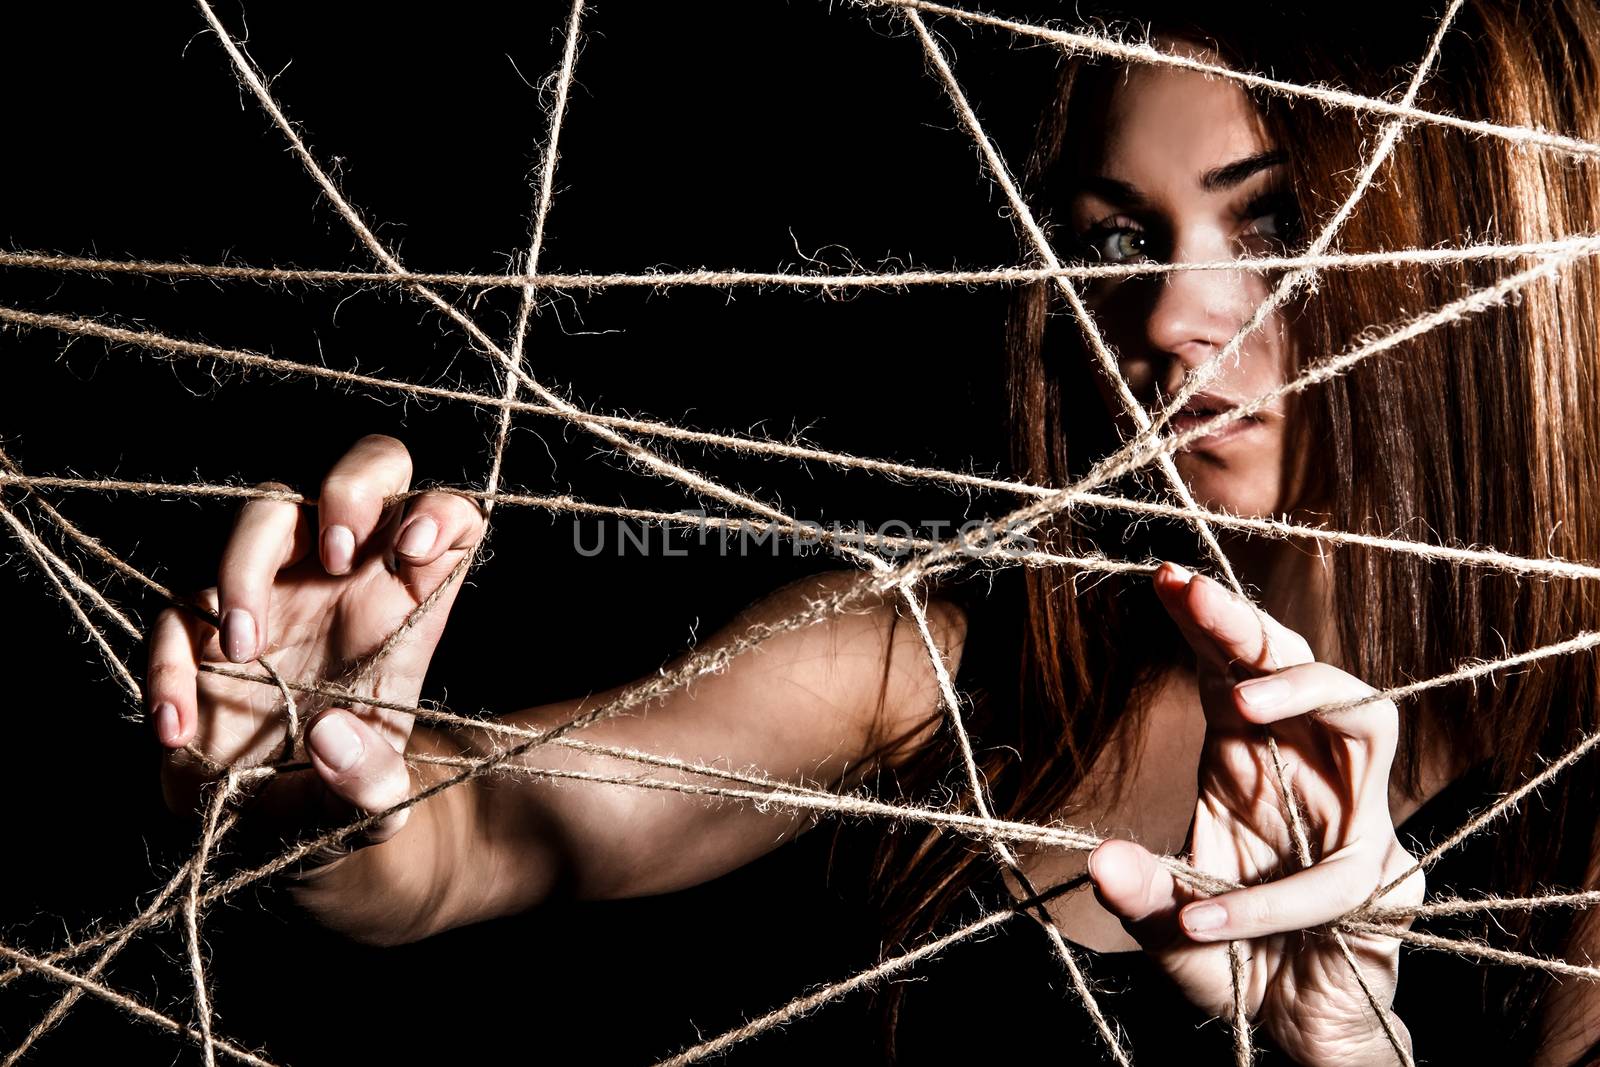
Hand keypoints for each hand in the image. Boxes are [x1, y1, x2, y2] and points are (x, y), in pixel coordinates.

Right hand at [146, 434, 484, 874]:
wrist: (272, 836)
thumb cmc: (344, 798)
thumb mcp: (377, 810)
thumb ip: (372, 784)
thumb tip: (329, 737)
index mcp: (408, 603)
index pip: (447, 516)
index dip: (439, 510)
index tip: (415, 547)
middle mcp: (346, 579)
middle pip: (365, 472)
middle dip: (350, 488)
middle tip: (336, 556)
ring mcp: (274, 590)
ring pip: (266, 512)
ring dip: (249, 566)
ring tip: (245, 651)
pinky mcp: (200, 627)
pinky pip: (178, 610)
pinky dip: (170, 661)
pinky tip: (179, 725)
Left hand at [1086, 562, 1424, 1064]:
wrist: (1291, 1021)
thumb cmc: (1228, 952)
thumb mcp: (1161, 923)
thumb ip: (1138, 894)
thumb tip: (1100, 862)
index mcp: (1244, 753)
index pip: (1229, 669)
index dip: (1204, 623)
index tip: (1162, 577)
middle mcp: (1303, 766)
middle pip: (1297, 665)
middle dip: (1250, 625)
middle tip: (1196, 592)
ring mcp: (1351, 812)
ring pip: (1365, 715)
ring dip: (1308, 694)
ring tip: (1243, 700)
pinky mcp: (1378, 876)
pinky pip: (1338, 871)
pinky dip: (1271, 898)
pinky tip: (1206, 916)